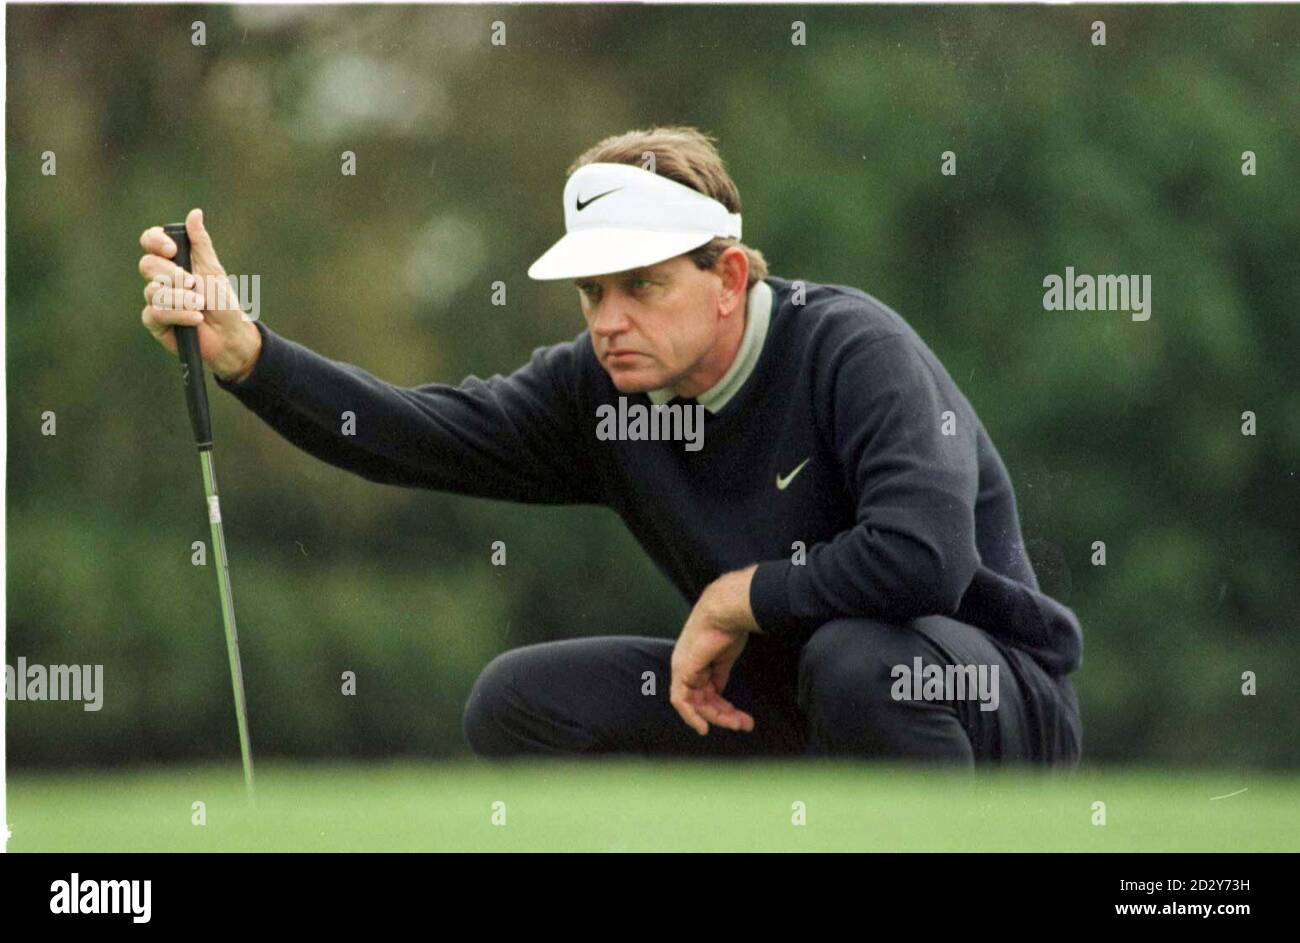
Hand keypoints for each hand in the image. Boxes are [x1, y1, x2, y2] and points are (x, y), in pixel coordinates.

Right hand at [138, 208, 260, 381]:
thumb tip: (195, 213)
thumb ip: (200, 243)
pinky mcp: (155, 322)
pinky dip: (178, 314)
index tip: (172, 250)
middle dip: (172, 275)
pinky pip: (154, 313)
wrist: (231, 334)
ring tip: (200, 305)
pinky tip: (195, 318)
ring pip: (152, 291)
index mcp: (172, 261)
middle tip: (194, 284)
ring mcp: (155, 300)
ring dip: (181, 298)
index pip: (150, 241)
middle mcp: (160, 279)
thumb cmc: (223, 301)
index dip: (155, 241)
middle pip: (147, 265)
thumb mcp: (212, 268)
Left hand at [669, 566, 759, 735]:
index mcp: (695, 661)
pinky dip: (691, 715)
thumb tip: (720, 690)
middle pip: (702, 700)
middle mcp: (686, 667)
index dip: (721, 707)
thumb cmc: (728, 627)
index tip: (737, 718)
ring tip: (738, 724)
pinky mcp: (683, 671)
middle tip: (743, 724)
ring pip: (695, 703)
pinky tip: (704, 726)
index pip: (705, 691)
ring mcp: (682, 669)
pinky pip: (682, 701)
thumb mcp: (725, 657)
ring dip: (717, 717)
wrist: (725, 612)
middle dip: (724, 715)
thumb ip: (719, 673)